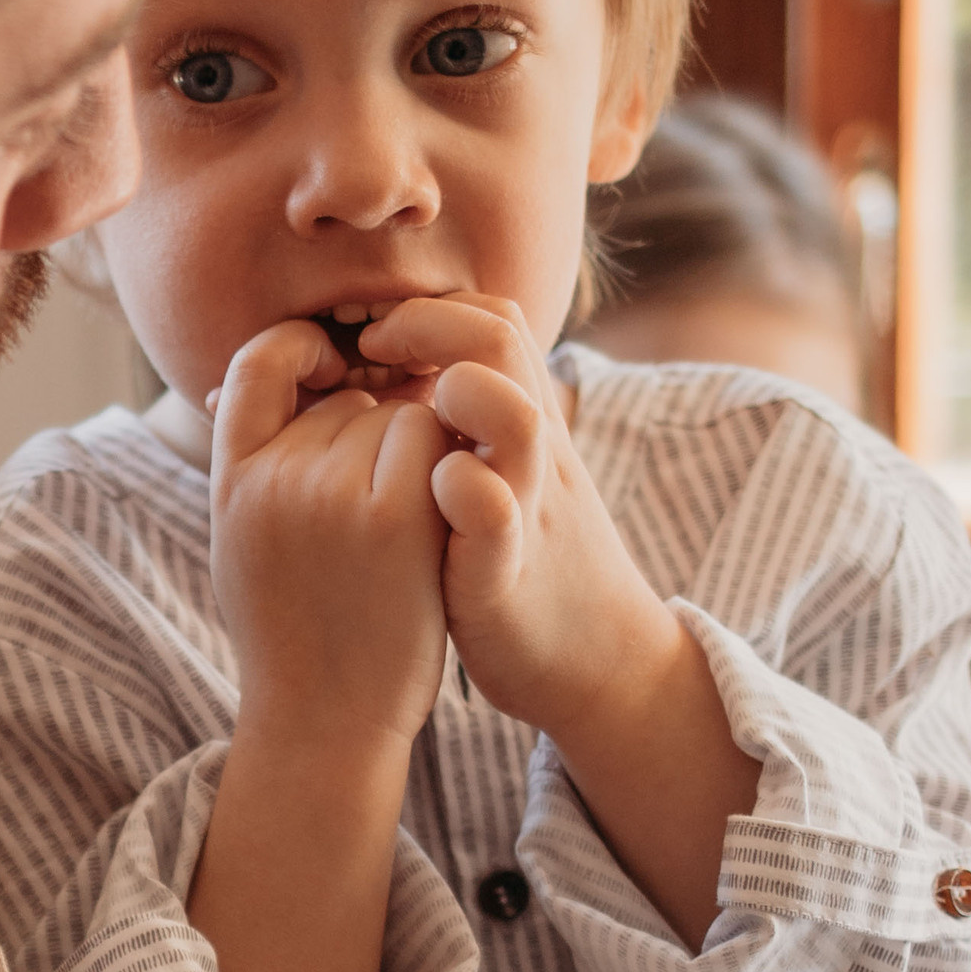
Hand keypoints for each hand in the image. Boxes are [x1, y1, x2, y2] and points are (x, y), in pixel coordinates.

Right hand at [208, 316, 448, 755]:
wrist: (325, 720)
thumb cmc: (292, 632)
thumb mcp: (240, 541)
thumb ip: (247, 465)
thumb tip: (236, 388)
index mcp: (228, 479)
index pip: (256, 361)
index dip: (302, 349)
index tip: (336, 374)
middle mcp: (272, 477)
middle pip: (346, 398)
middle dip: (371, 435)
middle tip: (372, 517)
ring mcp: (330, 492)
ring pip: (394, 414)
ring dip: (413, 455)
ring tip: (399, 535)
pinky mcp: (394, 515)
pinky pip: (430, 436)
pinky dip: (445, 464)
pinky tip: (435, 520)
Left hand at [350, 297, 661, 743]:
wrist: (602, 664)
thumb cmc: (527, 566)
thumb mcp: (508, 478)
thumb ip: (475, 429)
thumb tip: (405, 382)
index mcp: (525, 424)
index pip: (490, 316)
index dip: (429, 307)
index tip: (371, 339)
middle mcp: (532, 451)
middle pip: (499, 336)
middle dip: (424, 323)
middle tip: (368, 352)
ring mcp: (526, 507)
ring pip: (514, 414)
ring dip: (459, 391)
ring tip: (411, 410)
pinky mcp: (507, 571)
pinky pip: (492, 510)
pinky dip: (459, 487)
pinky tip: (426, 491)